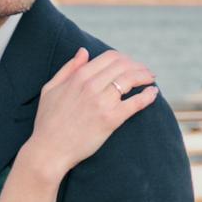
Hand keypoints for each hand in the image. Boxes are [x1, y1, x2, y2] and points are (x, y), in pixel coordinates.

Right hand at [18, 49, 157, 180]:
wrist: (49, 150)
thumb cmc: (47, 121)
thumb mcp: (50, 89)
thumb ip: (68, 69)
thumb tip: (84, 51)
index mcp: (79, 77)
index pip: (110, 57)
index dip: (124, 58)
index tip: (130, 64)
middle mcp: (92, 86)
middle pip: (124, 66)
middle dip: (138, 66)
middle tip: (145, 72)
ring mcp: (102, 102)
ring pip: (131, 80)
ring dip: (145, 76)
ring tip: (151, 80)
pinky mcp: (111, 120)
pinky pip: (135, 103)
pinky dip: (147, 96)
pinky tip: (153, 93)